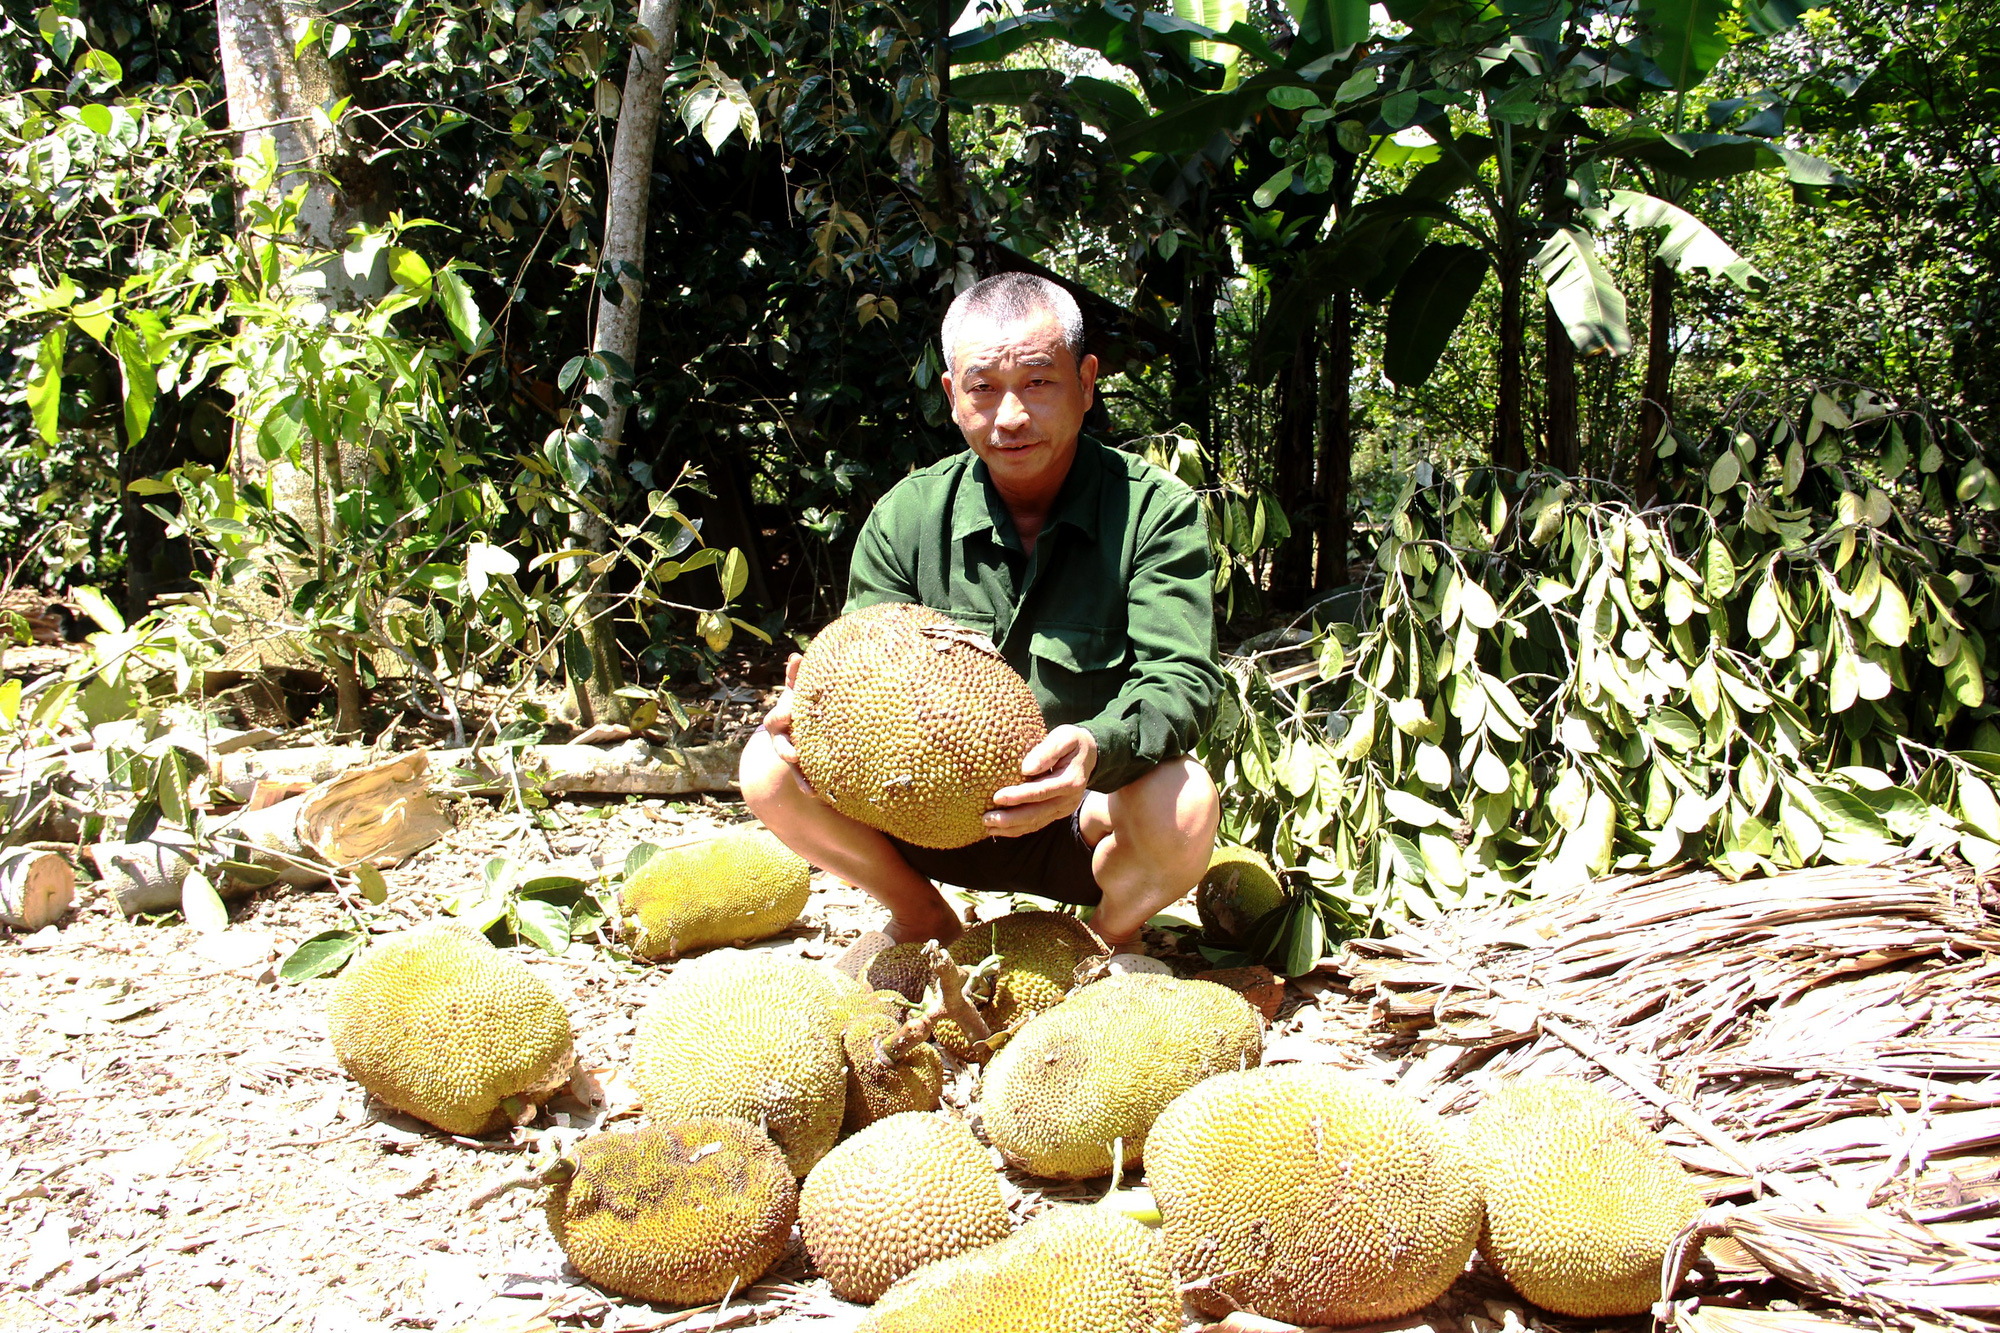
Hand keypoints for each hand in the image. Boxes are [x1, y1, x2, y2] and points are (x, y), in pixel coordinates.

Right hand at [761, 653, 812, 791]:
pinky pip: (804, 779)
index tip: (791, 715)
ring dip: (799, 775)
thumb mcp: (799, 689)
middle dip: (786, 750)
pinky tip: (819, 794)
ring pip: (792, 767)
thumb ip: (796, 676)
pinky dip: (810, 786)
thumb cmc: (801, 701)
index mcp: (781, 717)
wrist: (798, 724)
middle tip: (795, 755)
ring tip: (809, 788)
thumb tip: (795, 656)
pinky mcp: (801, 768)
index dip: (784, 715)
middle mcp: (782, 738)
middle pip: (780, 745)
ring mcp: (790, 754)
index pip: (779, 717)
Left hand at [985, 725, 1096, 838]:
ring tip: (988, 826)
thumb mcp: (1064, 737)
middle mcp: (1068, 799)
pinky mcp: (1058, 812)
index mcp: (1070, 781)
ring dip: (1011, 828)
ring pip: (1036, 823)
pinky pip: (1038, 823)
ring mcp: (1064, 808)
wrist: (1091, 753)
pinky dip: (1019, 828)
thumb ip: (1047, 751)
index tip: (996, 797)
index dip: (1018, 796)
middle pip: (1036, 814)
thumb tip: (1026, 768)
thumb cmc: (1073, 741)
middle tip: (986, 819)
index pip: (1040, 792)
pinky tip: (1001, 830)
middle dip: (1010, 819)